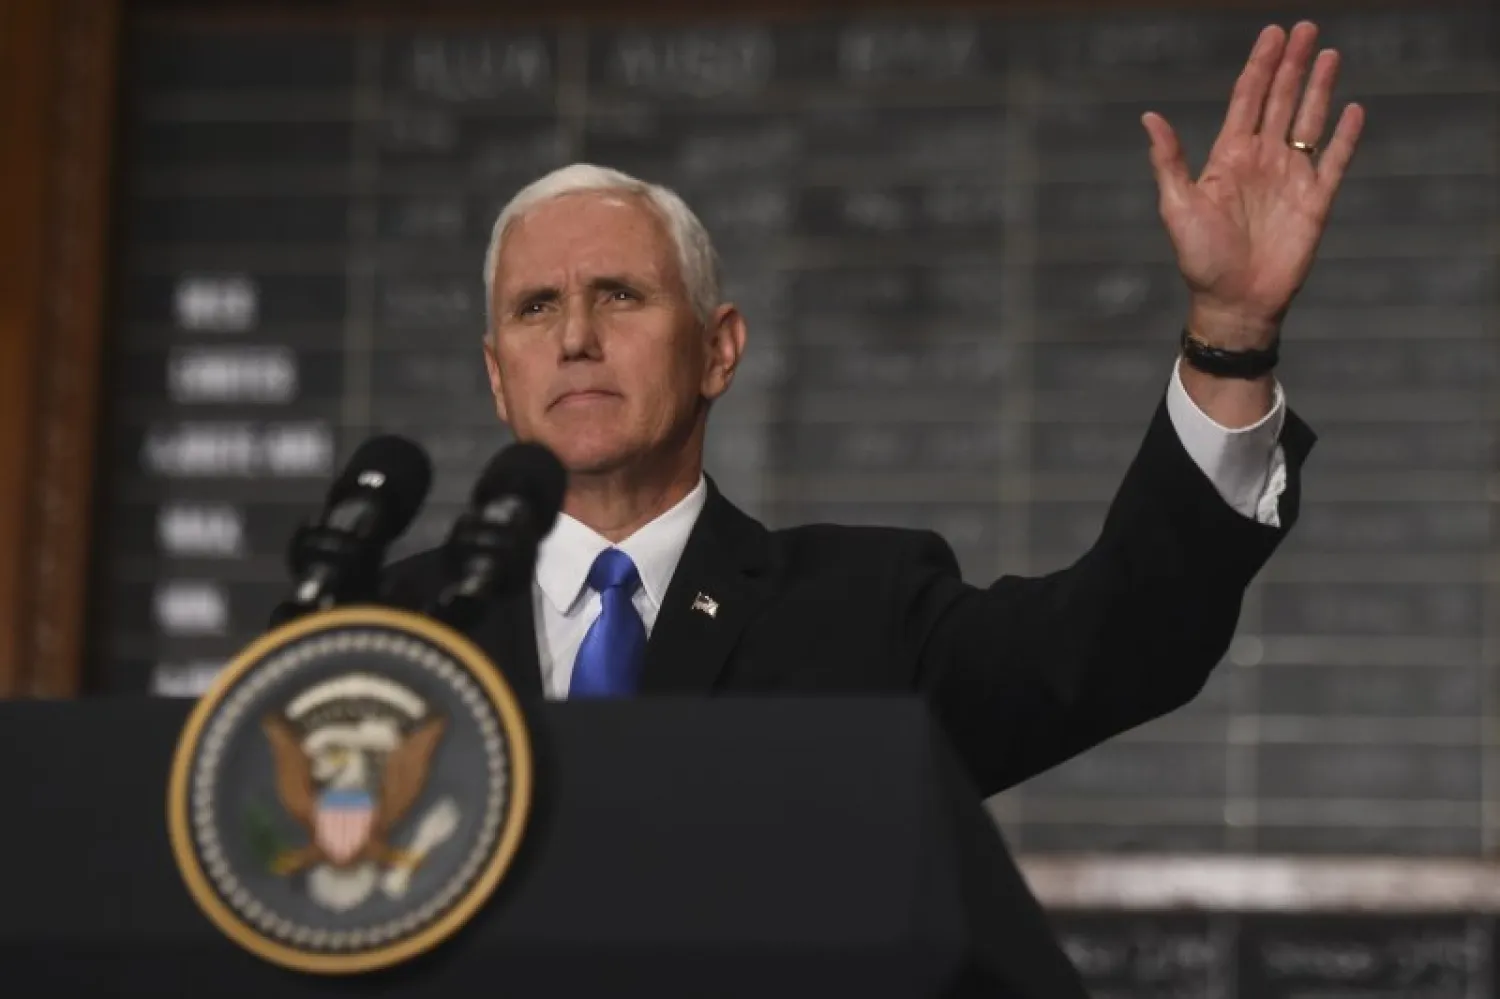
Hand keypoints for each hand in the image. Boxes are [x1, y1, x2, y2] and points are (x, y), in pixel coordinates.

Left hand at [1143, 21, 1364, 349]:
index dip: (1260, 66)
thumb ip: (1169, 161)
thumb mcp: (1177, 207)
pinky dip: (1346, 137)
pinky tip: (1354, 110)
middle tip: (1307, 28)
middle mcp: (1261, 161)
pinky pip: (1335, 162)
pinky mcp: (1315, 202)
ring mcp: (1290, 179)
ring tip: (1330, 54)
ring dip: (1319, 89)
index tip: (1273, 33)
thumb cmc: (1199, 259)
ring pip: (1308, 122)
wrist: (1233, 301)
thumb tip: (1149, 117)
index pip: (1247, 100)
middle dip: (1293, 64)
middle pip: (1281, 100)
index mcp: (1228, 158)